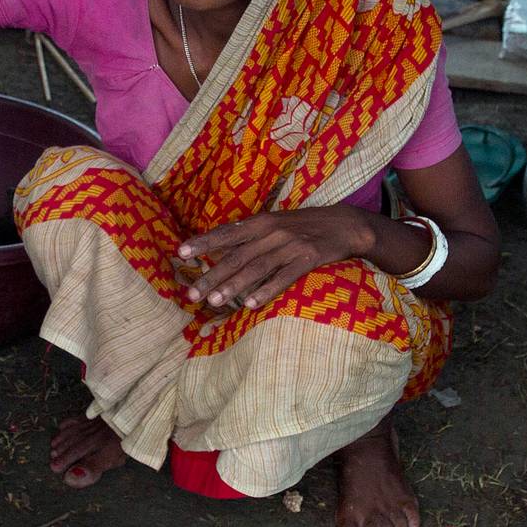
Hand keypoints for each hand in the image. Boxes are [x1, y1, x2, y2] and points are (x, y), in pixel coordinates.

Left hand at [178, 207, 373, 311]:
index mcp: (261, 222)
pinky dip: (267, 290)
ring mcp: (290, 245)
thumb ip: (251, 236)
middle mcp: (272, 232)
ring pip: (256, 267)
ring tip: (215, 302)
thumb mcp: (276, 224)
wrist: (345, 225)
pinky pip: (284, 277)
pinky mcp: (308, 258)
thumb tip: (220, 252)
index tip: (181, 253)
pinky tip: (252, 304)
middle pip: (236, 255)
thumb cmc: (304, 227)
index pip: (226, 233)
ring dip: (233, 286)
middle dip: (212, 275)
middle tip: (192, 294)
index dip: (203, 242)